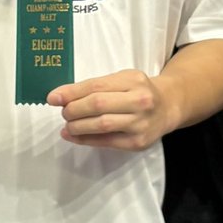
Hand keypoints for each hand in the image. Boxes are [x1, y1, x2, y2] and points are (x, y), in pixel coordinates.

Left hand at [47, 69, 167, 150]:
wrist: (169, 106)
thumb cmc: (139, 90)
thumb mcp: (122, 79)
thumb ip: (96, 86)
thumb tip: (62, 97)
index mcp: (133, 80)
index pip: (96, 86)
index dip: (71, 92)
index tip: (52, 97)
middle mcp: (139, 100)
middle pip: (98, 104)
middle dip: (74, 109)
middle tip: (63, 112)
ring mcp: (140, 123)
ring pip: (102, 125)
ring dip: (78, 126)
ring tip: (67, 125)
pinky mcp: (138, 142)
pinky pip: (107, 142)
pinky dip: (86, 140)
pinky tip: (73, 136)